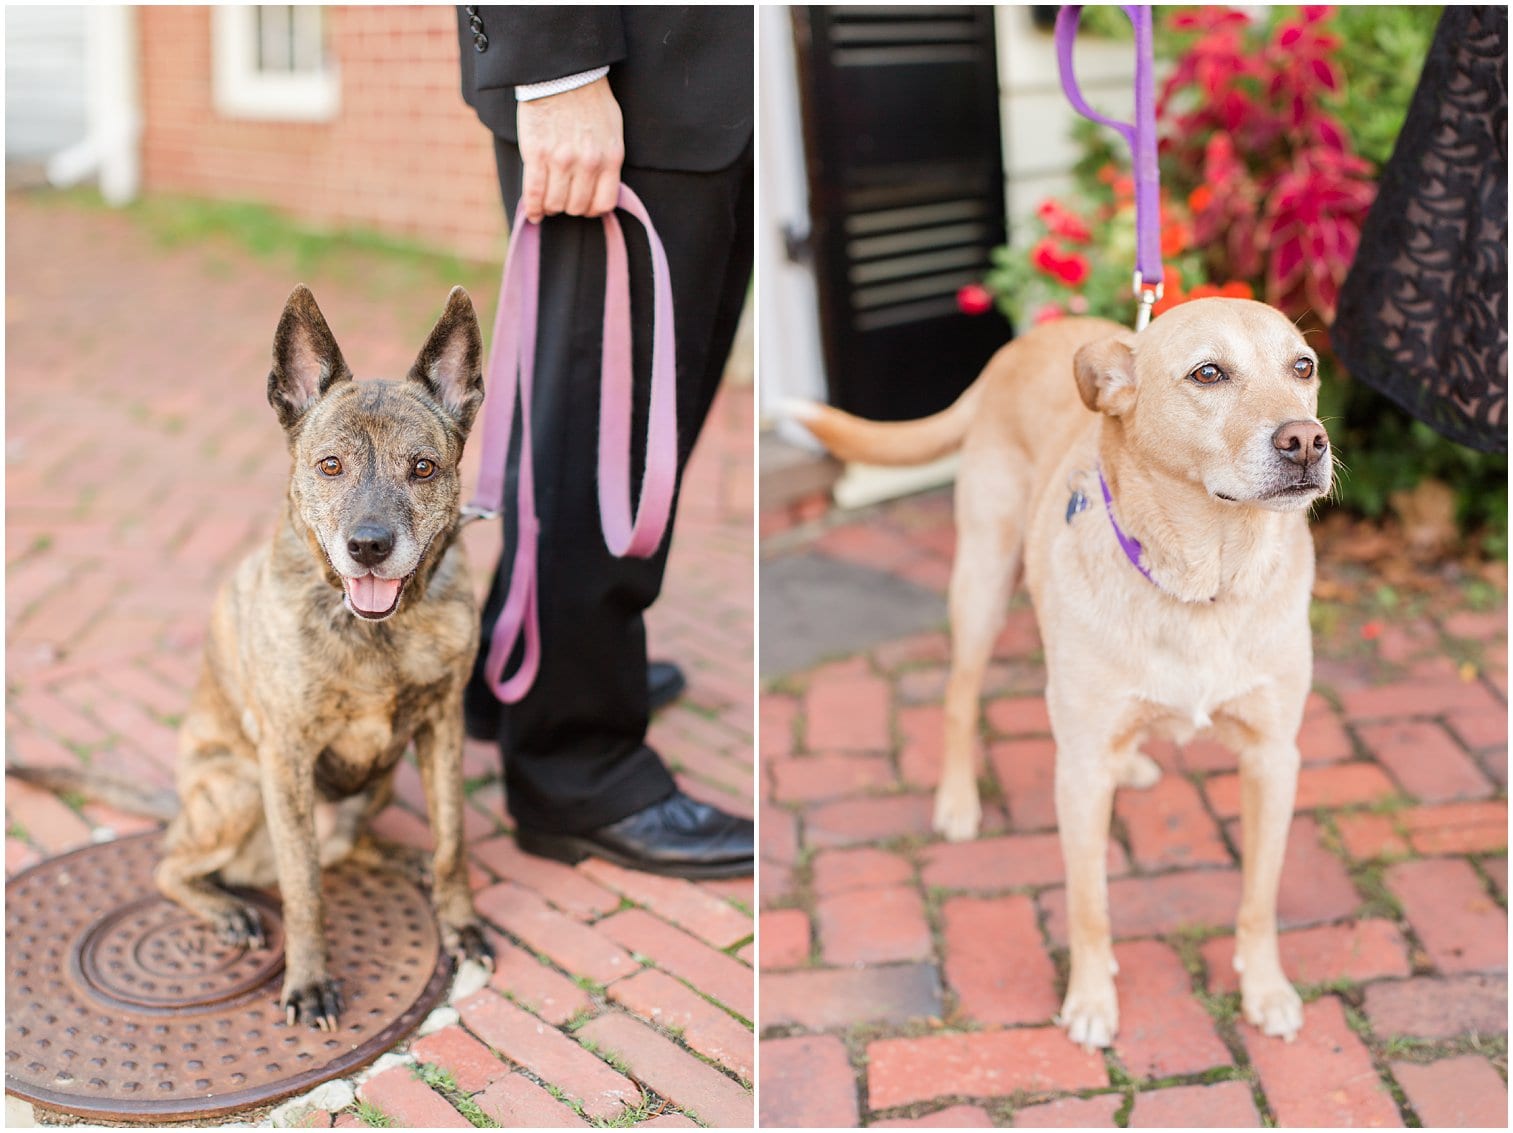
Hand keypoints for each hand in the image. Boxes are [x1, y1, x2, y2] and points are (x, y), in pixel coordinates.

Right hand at [516, 77, 623, 222]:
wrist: (562, 74)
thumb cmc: (589, 99)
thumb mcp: (612, 130)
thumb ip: (609, 159)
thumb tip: (604, 186)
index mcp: (610, 157)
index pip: (603, 204)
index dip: (591, 210)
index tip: (583, 206)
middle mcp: (588, 163)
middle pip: (577, 207)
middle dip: (569, 207)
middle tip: (562, 199)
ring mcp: (562, 160)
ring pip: (556, 203)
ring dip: (551, 207)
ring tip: (547, 202)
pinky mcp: (537, 155)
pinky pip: (534, 193)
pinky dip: (532, 208)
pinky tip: (533, 213)